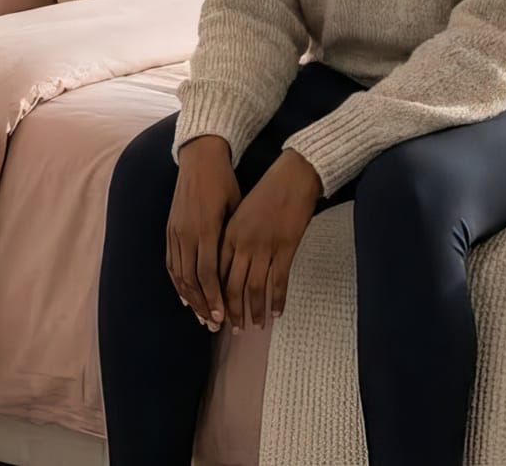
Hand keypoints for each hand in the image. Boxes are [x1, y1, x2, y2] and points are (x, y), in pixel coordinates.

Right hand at [169, 135, 239, 331]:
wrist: (199, 159)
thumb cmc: (224, 182)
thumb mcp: (236, 207)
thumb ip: (234, 238)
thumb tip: (242, 267)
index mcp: (205, 229)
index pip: (207, 274)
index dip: (214, 298)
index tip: (223, 316)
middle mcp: (186, 234)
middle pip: (191, 280)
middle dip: (203, 306)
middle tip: (214, 326)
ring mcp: (175, 232)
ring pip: (179, 275)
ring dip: (190, 299)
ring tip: (201, 318)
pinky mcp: (170, 230)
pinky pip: (172, 263)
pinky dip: (178, 283)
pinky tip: (185, 297)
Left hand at [221, 150, 322, 330]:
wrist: (292, 177)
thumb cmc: (265, 192)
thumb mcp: (239, 213)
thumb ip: (231, 238)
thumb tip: (226, 266)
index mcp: (228, 234)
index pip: (215, 273)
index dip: (214, 297)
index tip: (214, 313)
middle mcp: (243, 243)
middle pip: (232, 286)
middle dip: (231, 311)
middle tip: (232, 328)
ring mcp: (265, 246)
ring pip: (255, 288)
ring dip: (254, 310)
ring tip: (255, 326)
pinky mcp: (286, 247)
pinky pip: (279, 281)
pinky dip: (277, 299)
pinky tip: (277, 312)